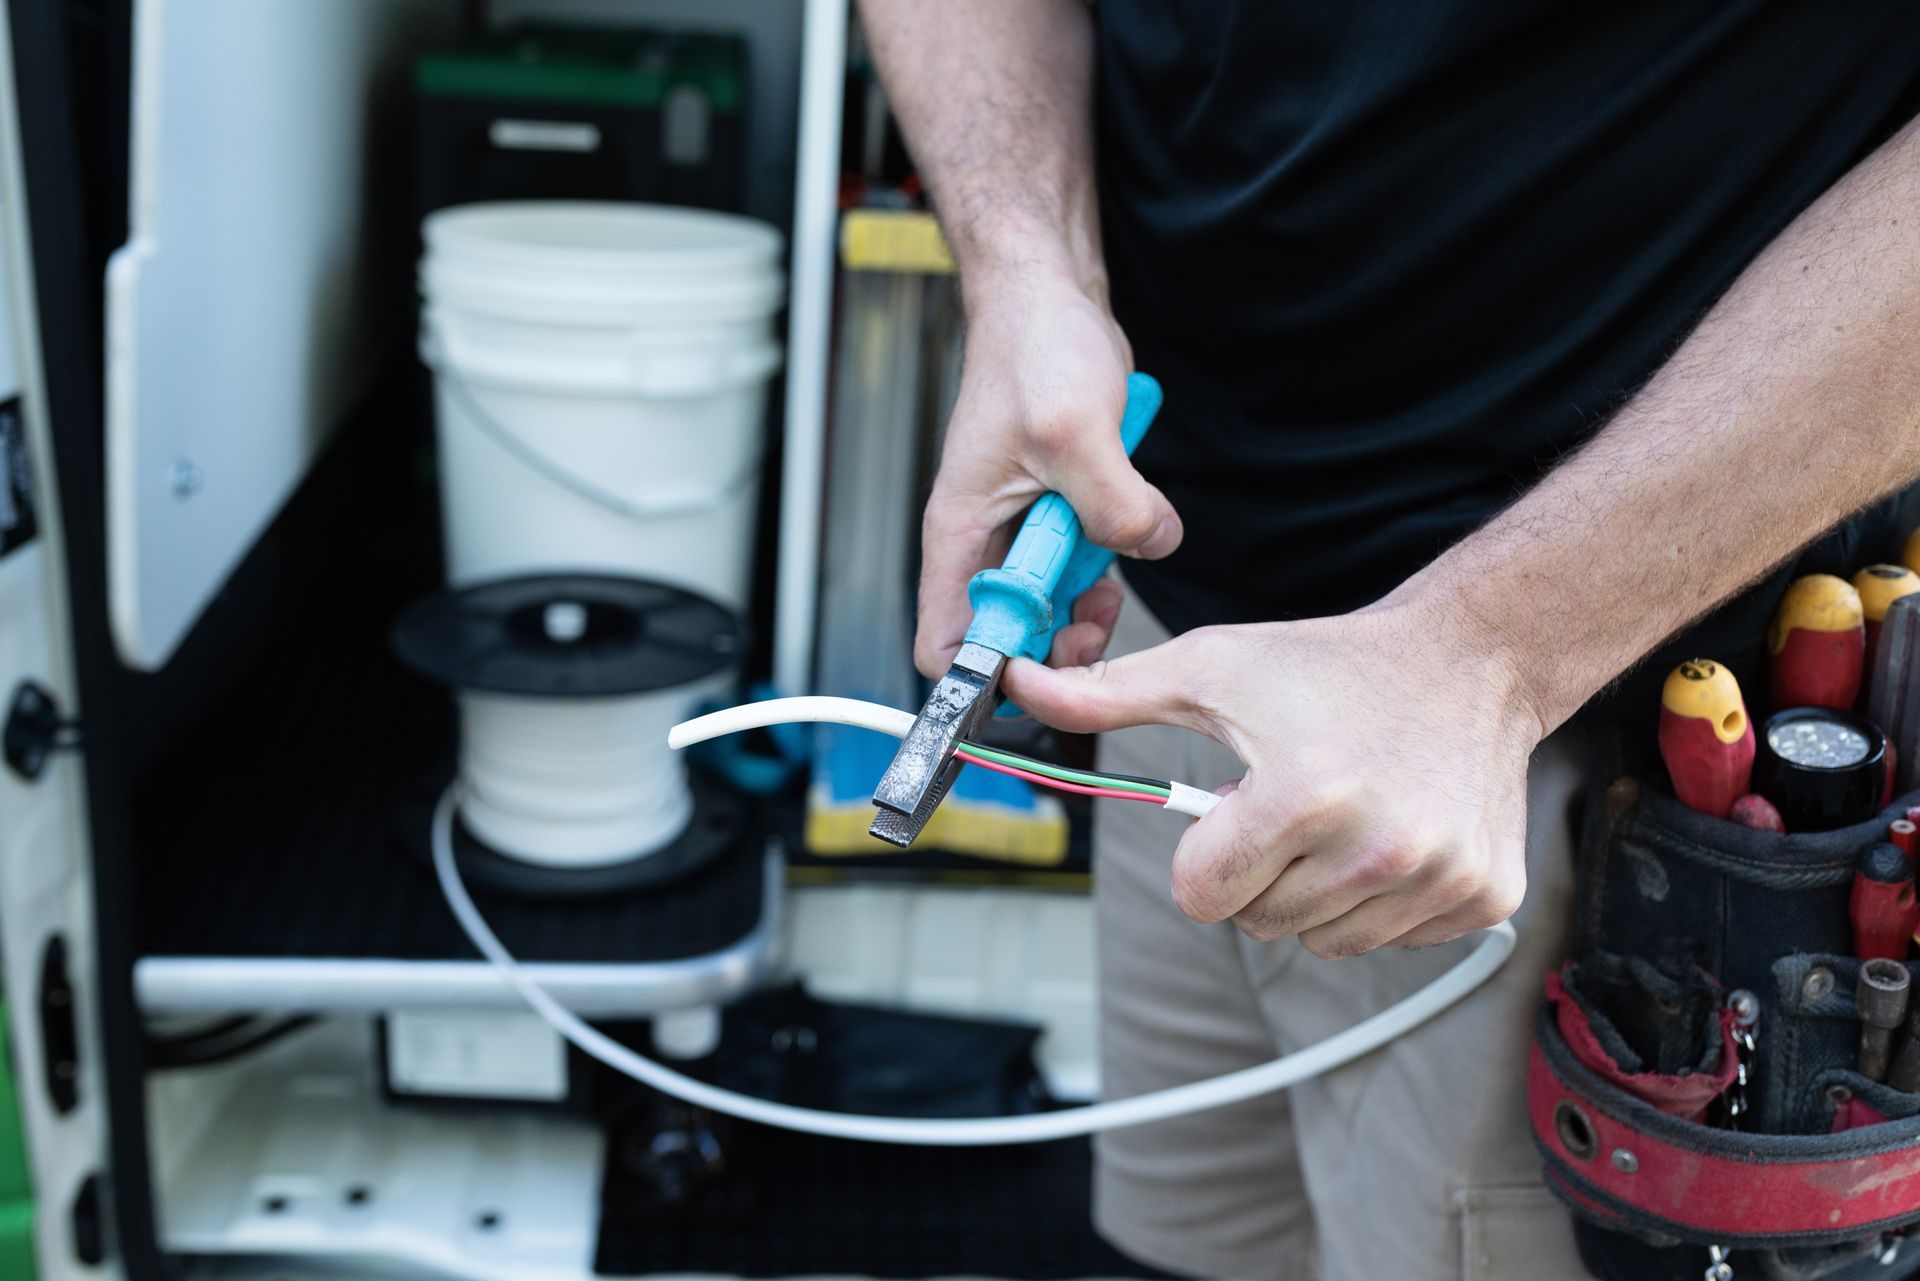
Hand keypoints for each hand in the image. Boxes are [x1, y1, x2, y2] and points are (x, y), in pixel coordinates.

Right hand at [915, 268, 1182, 678]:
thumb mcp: (1074, 430)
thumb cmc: (1033, 349)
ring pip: (1055, 602)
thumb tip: (1148, 543)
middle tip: (1101, 604)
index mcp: (958, 534)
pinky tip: (1131, 513)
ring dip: (1096, 589)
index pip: (946, 645)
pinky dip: (1116, 548)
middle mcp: (985, 540)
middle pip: (1010, 635)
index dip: (992, 669)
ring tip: (1121, 545)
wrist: (1051, 299)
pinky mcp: (1062, 507)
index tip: (1045, 658)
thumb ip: (1112, 501)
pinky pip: (1087, 558)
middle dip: (1062, 634)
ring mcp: (1024, 526)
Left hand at [1001, 596, 1548, 956]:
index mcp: (1302, 798)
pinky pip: (1388, 940)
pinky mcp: (1484, 901)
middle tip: (1295, 799)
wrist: (1468, 660)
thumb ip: (1108, 696)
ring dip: (1315, 890)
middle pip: (1257, 923)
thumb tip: (1015, 685)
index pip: (1200, 896)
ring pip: (1320, 940)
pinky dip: (1379, 900)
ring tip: (1345, 812)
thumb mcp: (1213, 668)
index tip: (1233, 808)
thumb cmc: (1327, 665)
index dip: (1202, 855)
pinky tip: (1395, 829)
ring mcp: (1438, 880)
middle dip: (1257, 870)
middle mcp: (1378, 848)